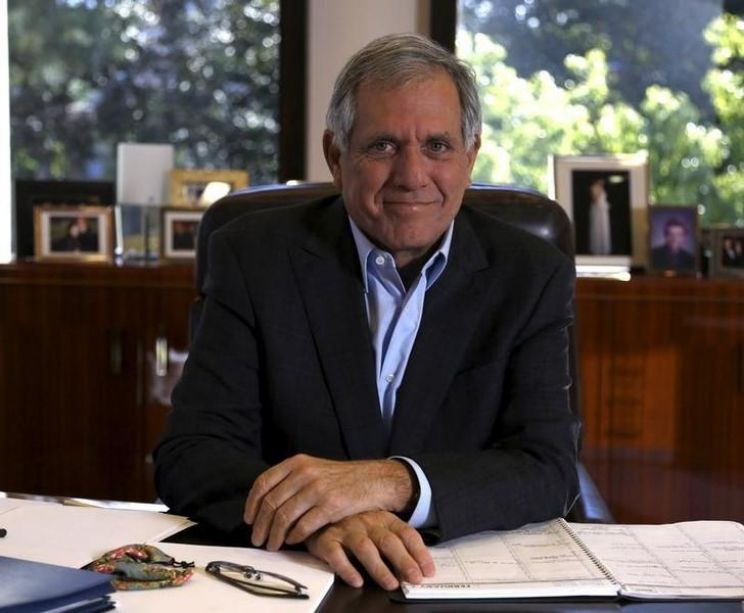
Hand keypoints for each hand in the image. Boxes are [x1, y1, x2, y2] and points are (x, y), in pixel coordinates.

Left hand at [244, 454, 413, 549]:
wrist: (373, 480)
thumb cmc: (340, 478)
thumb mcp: (313, 468)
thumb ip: (290, 480)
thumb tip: (263, 504)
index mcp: (297, 463)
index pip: (263, 483)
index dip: (252, 504)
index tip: (248, 520)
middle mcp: (304, 473)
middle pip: (271, 503)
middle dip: (260, 526)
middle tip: (257, 540)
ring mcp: (317, 489)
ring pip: (284, 517)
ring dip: (274, 536)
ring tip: (272, 546)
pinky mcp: (331, 505)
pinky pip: (304, 526)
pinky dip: (294, 536)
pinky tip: (293, 541)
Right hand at [306, 510, 434, 589]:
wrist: (319, 514)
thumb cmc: (355, 525)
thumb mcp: (378, 528)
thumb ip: (396, 544)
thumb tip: (419, 568)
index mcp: (384, 518)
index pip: (406, 533)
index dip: (419, 552)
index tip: (428, 571)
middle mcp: (367, 522)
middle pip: (388, 541)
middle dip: (404, 561)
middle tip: (415, 579)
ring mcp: (346, 530)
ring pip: (365, 548)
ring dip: (379, 568)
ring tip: (390, 584)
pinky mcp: (327, 540)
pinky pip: (336, 555)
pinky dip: (346, 569)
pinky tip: (356, 581)